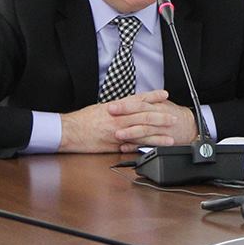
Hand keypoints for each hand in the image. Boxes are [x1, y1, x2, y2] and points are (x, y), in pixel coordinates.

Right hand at [60, 89, 196, 152]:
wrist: (69, 131)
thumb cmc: (83, 120)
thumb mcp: (101, 108)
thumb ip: (117, 108)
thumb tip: (129, 106)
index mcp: (116, 107)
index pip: (138, 99)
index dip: (153, 97)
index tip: (165, 95)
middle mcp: (119, 118)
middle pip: (144, 115)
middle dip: (161, 117)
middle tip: (174, 118)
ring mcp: (117, 132)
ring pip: (141, 132)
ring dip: (158, 135)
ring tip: (171, 138)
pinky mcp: (113, 145)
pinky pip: (131, 146)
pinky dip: (143, 147)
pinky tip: (153, 149)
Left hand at [109, 92, 198, 151]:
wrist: (191, 126)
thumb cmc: (173, 114)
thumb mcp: (162, 104)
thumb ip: (147, 101)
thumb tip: (128, 99)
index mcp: (156, 106)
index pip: (139, 103)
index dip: (125, 105)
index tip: (111, 106)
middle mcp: (158, 117)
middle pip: (141, 115)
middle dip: (125, 116)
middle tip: (110, 117)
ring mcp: (160, 130)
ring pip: (145, 130)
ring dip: (131, 132)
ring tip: (118, 134)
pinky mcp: (162, 142)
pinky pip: (148, 144)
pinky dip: (136, 146)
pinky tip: (125, 147)